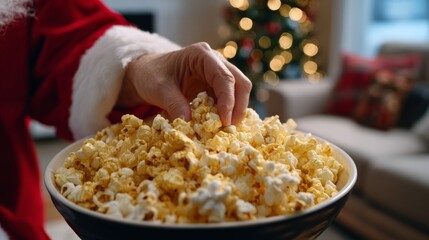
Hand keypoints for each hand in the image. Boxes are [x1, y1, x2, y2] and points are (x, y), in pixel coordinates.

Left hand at [117, 42, 251, 125]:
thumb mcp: (158, 89)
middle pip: (239, 82)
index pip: (223, 76)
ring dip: (236, 111)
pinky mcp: (215, 86)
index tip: (225, 120)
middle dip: (238, 106)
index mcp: (201, 55)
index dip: (228, 99)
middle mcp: (214, 61)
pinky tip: (221, 126)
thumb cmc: (151, 75)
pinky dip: (228, 113)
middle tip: (231, 128)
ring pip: (238, 91)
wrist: (145, 74)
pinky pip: (229, 99)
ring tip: (226, 130)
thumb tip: (189, 123)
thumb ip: (174, 104)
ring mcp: (217, 73)